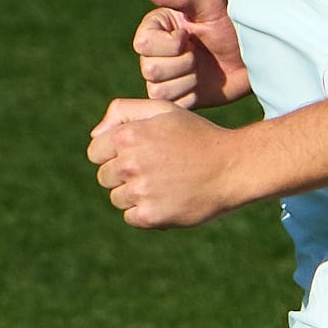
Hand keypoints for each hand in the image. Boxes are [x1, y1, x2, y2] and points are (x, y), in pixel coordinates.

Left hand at [90, 98, 243, 228]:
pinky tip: (168, 198)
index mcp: (129, 136)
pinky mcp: (151, 216)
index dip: (114, 153)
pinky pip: (131, 216)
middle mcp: (130, 163)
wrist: (232, 166)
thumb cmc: (197, 136)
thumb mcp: (164, 110)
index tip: (137, 153)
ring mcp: (141, 191)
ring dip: (135, 193)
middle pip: (104, 176)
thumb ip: (123, 111)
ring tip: (164, 183)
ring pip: (117, 198)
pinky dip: (145, 211)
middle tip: (155, 168)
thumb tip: (94, 135)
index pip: (95, 152)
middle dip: (123, 173)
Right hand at [134, 0, 248, 107]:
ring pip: (158, 90)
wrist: (253, 56)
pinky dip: (190, 96)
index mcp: (156, 29)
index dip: (169, 44)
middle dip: (182, 62)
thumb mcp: (209, 5)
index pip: (143, 44)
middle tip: (199, 54)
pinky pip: (173, 104)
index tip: (189, 35)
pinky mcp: (177, 98)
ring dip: (187, 80)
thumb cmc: (232, 24)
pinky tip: (202, 85)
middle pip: (150, 69)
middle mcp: (154, 54)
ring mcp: (165, 78)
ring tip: (201, 69)